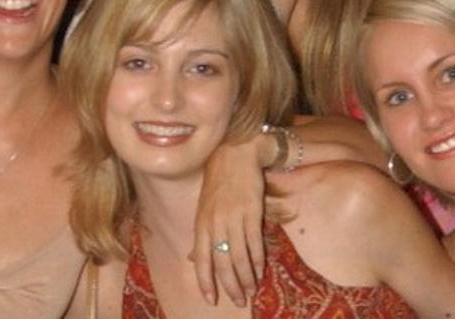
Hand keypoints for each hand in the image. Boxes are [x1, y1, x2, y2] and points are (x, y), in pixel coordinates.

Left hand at [192, 136, 267, 306]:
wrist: (234, 154)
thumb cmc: (218, 182)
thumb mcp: (203, 208)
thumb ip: (201, 236)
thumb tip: (192, 259)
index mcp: (201, 224)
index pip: (202, 261)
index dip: (206, 283)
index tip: (211, 300)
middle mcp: (215, 224)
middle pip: (222, 263)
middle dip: (231, 286)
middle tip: (238, 301)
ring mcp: (234, 218)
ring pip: (239, 256)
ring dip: (247, 277)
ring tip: (251, 290)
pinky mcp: (252, 211)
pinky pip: (255, 242)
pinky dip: (258, 259)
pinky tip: (261, 270)